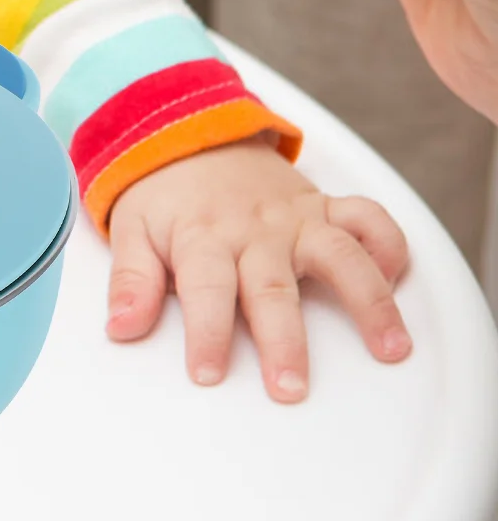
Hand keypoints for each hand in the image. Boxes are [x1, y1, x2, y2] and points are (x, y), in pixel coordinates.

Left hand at [106, 137, 410, 400]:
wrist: (189, 132)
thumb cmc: (162, 195)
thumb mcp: (131, 231)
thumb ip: (131, 281)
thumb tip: (120, 328)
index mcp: (202, 238)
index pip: (205, 289)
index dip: (207, 332)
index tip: (207, 374)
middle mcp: (254, 230)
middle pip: (272, 288)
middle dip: (283, 340)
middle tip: (290, 388)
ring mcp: (294, 218)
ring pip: (339, 255)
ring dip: (368, 300)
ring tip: (390, 348)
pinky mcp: (323, 207)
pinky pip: (368, 218)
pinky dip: (389, 245)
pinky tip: (398, 282)